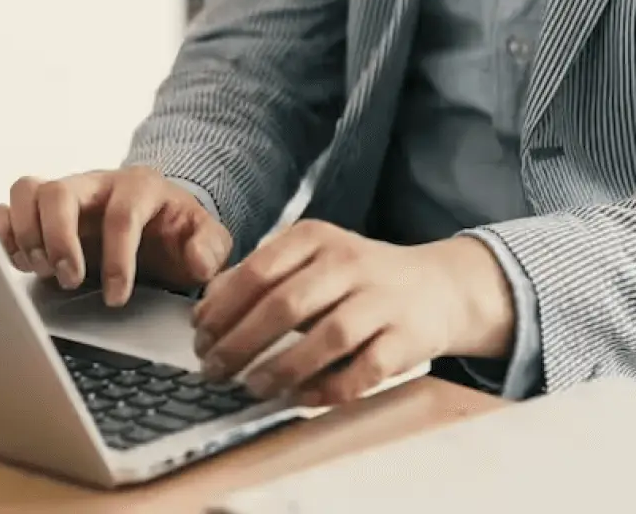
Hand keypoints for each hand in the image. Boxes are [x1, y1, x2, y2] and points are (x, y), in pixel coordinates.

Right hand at [0, 166, 231, 306]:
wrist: (157, 219)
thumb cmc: (176, 230)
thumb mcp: (206, 237)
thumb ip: (210, 248)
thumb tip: (197, 262)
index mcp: (139, 187)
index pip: (121, 215)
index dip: (118, 260)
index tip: (117, 297)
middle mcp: (96, 184)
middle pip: (59, 191)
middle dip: (59, 240)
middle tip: (70, 280)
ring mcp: (65, 194)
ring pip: (26, 190)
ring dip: (26, 235)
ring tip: (43, 271)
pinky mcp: (41, 210)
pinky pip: (6, 207)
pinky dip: (5, 235)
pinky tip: (24, 263)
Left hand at [191, 221, 514, 405]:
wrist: (436, 286)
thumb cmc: (357, 277)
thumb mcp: (310, 259)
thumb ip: (261, 276)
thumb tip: (206, 306)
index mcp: (316, 237)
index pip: (258, 270)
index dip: (223, 308)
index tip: (199, 337)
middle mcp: (348, 262)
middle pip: (286, 304)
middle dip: (241, 342)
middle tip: (214, 370)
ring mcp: (381, 300)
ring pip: (327, 336)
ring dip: (283, 367)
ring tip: (252, 387)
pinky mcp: (406, 338)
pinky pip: (364, 369)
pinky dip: (329, 388)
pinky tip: (300, 398)